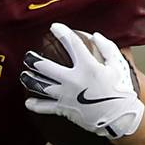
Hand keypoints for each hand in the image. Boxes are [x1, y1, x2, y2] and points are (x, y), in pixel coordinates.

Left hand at [21, 24, 143, 138]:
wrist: (119, 117)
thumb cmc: (120, 89)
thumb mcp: (118, 65)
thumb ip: (107, 48)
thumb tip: (94, 35)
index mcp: (87, 66)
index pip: (71, 44)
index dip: (61, 32)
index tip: (54, 27)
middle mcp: (72, 79)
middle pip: (45, 66)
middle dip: (33, 59)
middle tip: (28, 56)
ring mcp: (65, 95)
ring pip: (39, 86)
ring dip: (28, 79)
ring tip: (24, 75)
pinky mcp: (63, 108)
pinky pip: (43, 107)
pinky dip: (34, 104)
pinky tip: (28, 101)